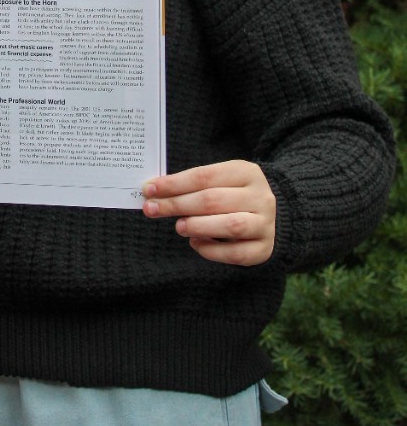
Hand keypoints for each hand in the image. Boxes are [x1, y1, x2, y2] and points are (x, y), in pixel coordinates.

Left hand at [142, 160, 275, 265]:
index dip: (174, 184)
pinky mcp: (264, 249)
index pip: (204, 176)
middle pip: (213, 200)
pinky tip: (195, 243)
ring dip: (197, 226)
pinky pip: (236, 254)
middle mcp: (260, 197)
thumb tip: (155, 192)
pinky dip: (211, 251)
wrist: (276, 214)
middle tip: (152, 209)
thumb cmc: (235, 194)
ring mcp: (265, 224)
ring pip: (229, 225)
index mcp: (246, 172)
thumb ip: (193, 185)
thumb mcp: (220, 181)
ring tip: (178, 226)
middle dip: (178, 205)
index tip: (149, 190)